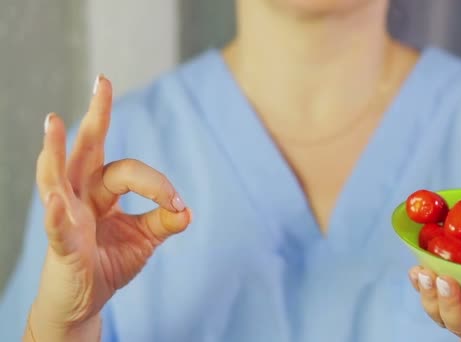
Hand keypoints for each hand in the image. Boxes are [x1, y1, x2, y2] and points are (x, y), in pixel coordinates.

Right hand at [29, 75, 191, 337]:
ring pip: (58, 177)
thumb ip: (164, 221)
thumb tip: (187, 210)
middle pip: (86, 149)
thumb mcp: (145, 239)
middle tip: (102, 80)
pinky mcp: (61, 245)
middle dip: (96, 116)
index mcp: (102, 191)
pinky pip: (56, 226)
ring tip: (52, 122)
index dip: (158, 185)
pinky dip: (55, 213)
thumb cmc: (109, 262)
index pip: (130, 172)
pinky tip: (54, 199)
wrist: (86, 301)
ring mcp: (66, 217)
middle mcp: (81, 195)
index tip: (179, 206)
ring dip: (55, 150)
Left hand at [408, 266, 460, 339]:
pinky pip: (424, 295)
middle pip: (459, 323)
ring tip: (427, 273)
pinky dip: (419, 284)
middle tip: (447, 278)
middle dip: (450, 303)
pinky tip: (416, 271)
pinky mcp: (438, 294)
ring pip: (438, 312)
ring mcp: (454, 310)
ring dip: (430, 295)